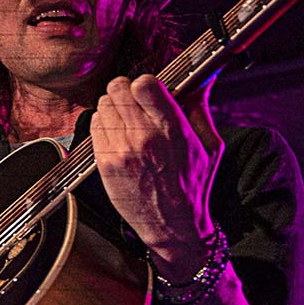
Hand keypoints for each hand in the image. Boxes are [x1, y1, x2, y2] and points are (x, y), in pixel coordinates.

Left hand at [90, 74, 223, 277]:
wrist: (172, 226)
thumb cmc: (191, 186)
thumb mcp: (209, 146)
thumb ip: (200, 108)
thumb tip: (203, 79)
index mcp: (172, 129)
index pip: (144, 84)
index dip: (144, 83)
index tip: (148, 90)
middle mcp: (144, 137)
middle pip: (117, 89)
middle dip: (125, 91)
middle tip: (133, 102)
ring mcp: (121, 151)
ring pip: (103, 105)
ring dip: (113, 107)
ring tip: (125, 120)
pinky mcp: (105, 163)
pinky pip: (94, 126)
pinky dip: (103, 124)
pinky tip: (116, 134)